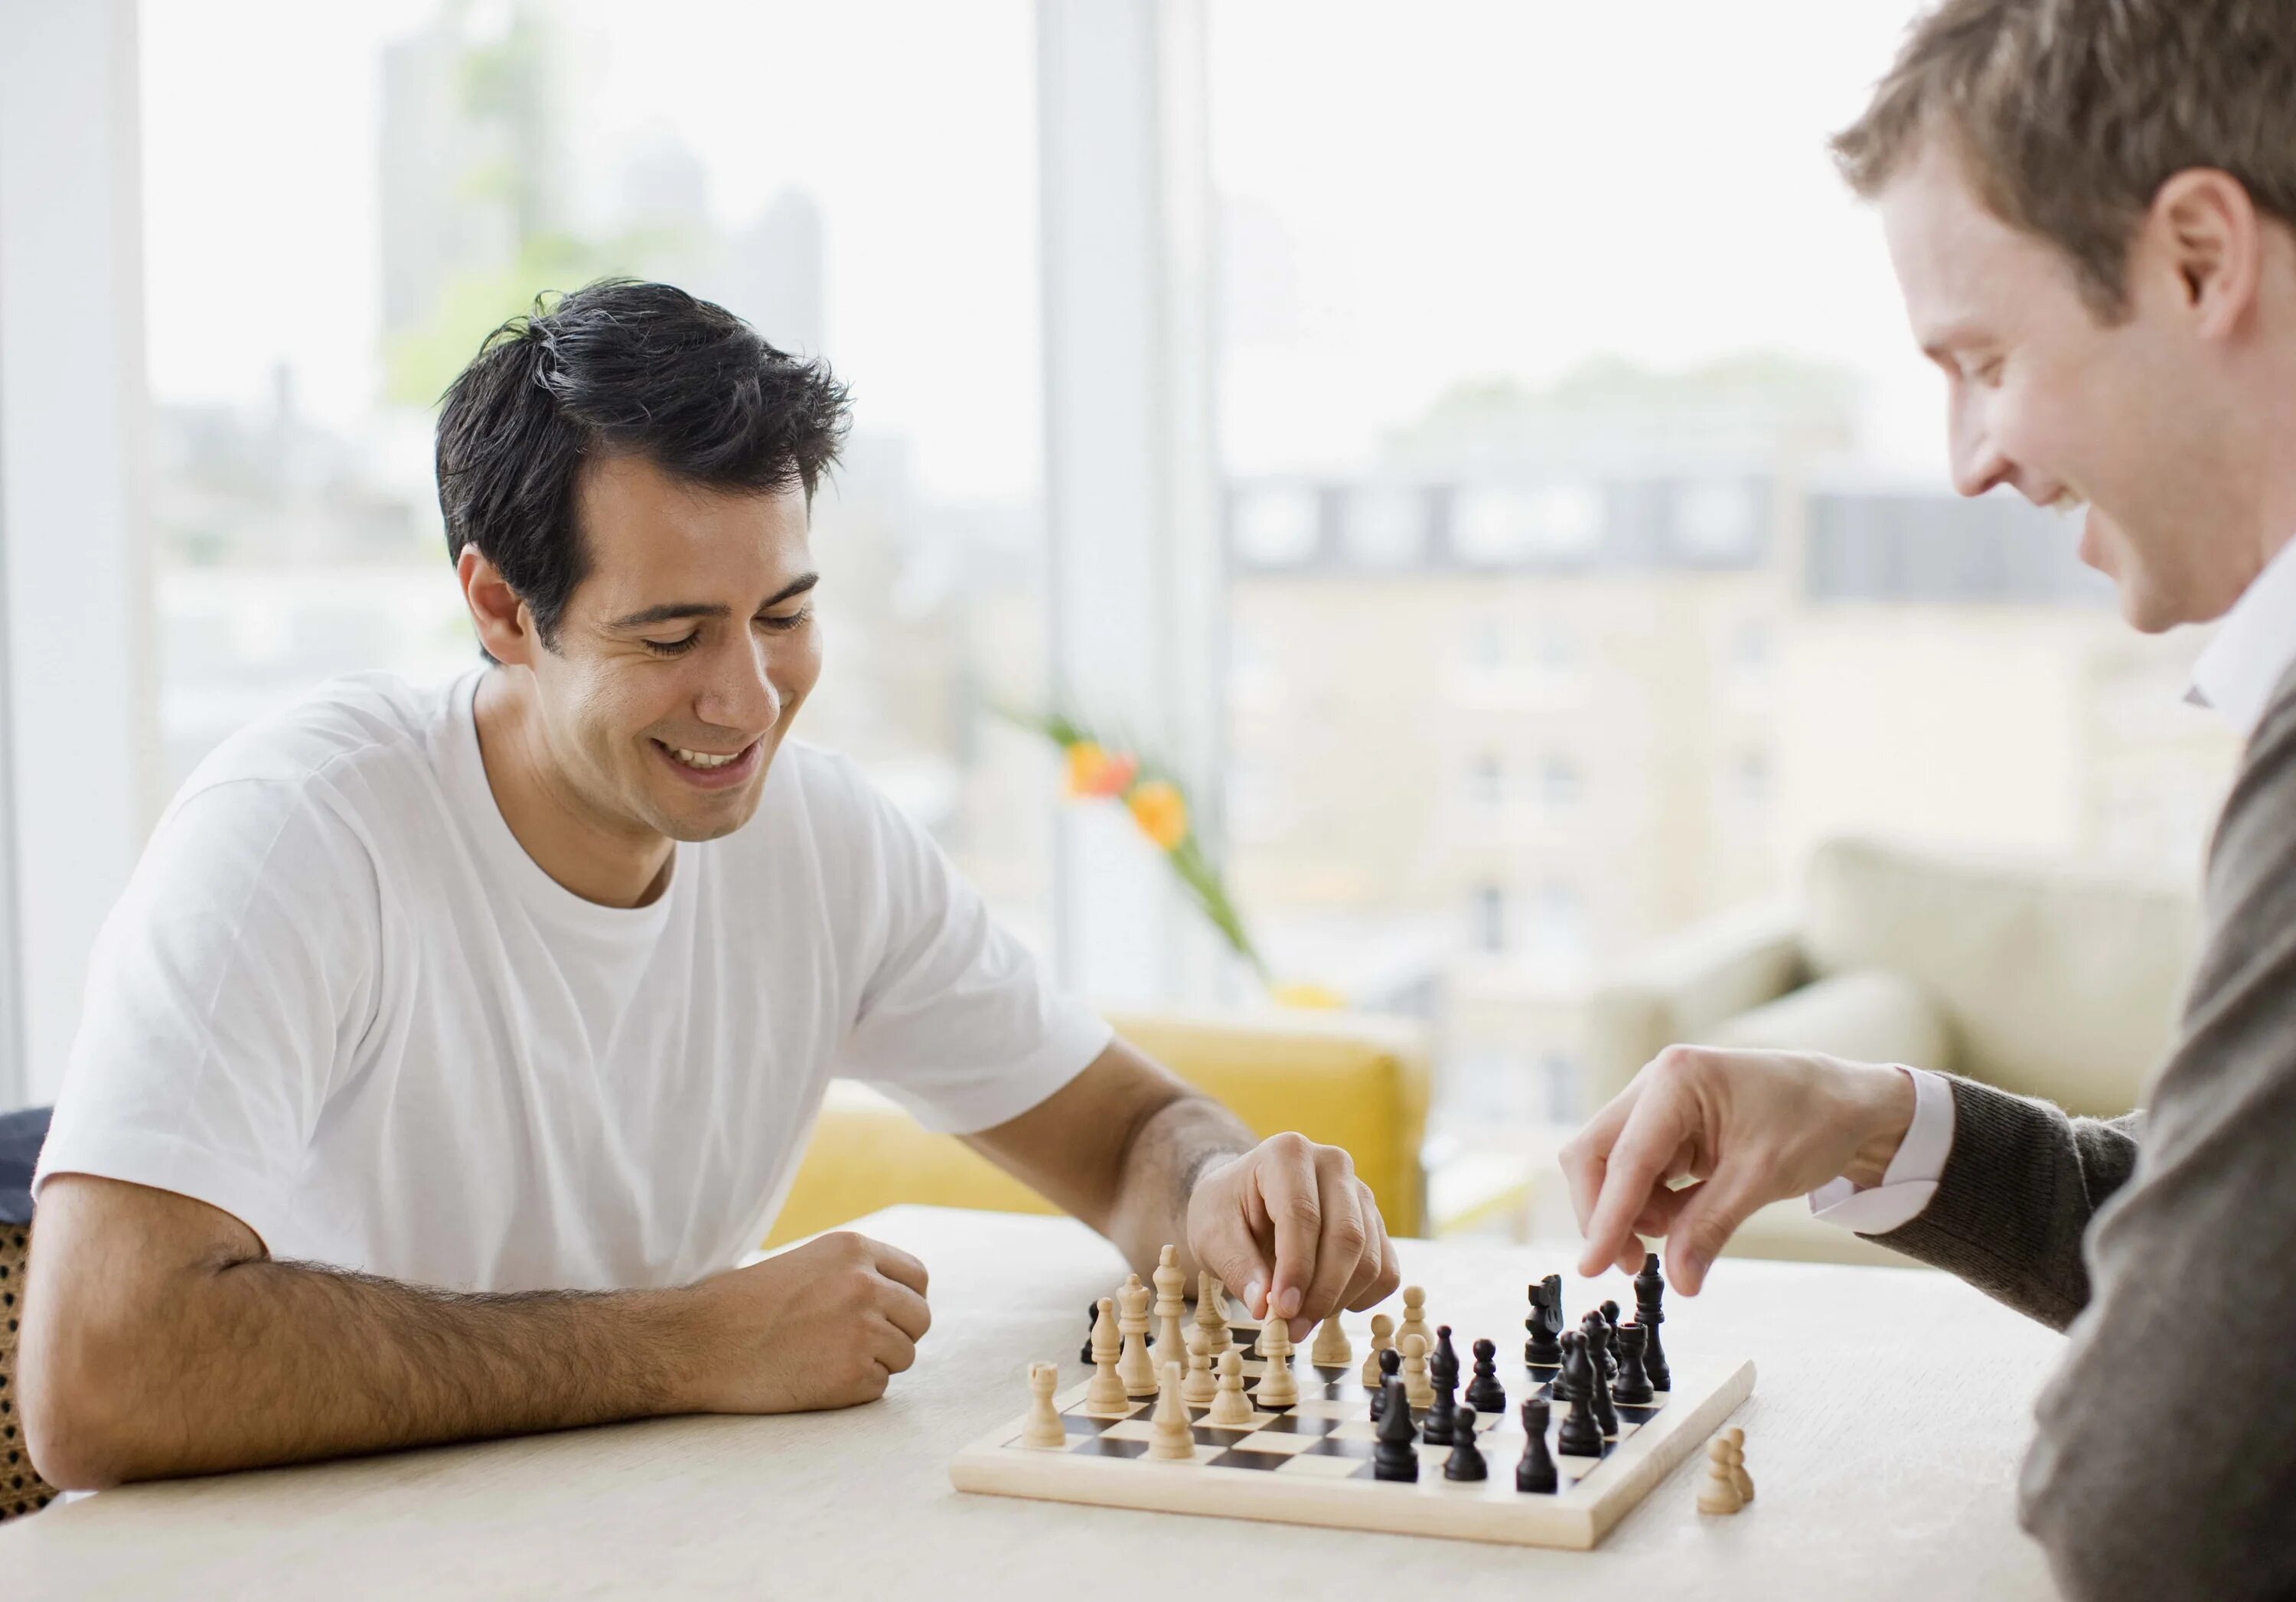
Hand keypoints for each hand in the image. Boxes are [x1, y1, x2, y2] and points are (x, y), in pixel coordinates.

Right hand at [674, 1231, 931, 1411]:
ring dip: (874, 1364)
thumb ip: (853, 1272)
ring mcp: (863, 1329)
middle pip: (919, 1318)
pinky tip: (814, 1379)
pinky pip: (878, 1388)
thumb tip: (897, 1297)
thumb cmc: (741, 1305)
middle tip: (857, 1346)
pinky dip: (853, 1391)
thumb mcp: (806, 1263)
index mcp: (853, 1249)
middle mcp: (866, 1283)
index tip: (888, 1316)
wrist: (699, 1342)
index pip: (917, 1277)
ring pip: (904, 1355)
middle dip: (897, 1335)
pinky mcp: (853, 1373)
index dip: (905, 1301)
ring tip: (824, 1360)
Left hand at [1186, 1132, 1401, 1338]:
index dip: (1295, 1268)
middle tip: (1292, 1328)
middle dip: (1321, 1292)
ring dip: (1338, 1301)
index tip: (1281, 1310)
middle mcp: (1333, 1164)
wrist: (1243, 1201)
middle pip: (1346, 1236)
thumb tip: (1265, 1306)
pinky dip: (1360, 1298)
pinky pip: (1385, 1271)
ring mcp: (1360, 1193)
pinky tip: (1325, 1303)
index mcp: (1287, 1153)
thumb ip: (1237, 1267)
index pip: (1302, 1214)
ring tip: (1300, 1320)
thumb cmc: (1226, 1211)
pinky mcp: (1375, 1223)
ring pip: (1370, 1258)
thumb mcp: (1211, 1234)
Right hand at [1560, 1046, 1916, 1295]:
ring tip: (1678, 1236)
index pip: (1626, 1158)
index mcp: (1677, 1080)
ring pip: (1612, 1166)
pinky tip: (1681, 1222)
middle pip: (1597, 1154)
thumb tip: (1679, 1281)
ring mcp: (1658, 1103)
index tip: (1591, 1266)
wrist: (1850, 1103)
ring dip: (1631, 1211)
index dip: (1606, 1217)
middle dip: (1607, 1212)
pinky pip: (1639, 1171)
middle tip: (1630, 1263)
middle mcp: (1657, 1084)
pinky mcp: (1668, 1126)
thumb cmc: (1815, 1120)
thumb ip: (1710, 1228)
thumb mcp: (1763, 1178)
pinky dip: (1651, 1204)